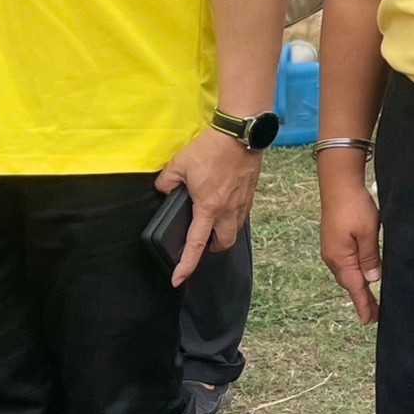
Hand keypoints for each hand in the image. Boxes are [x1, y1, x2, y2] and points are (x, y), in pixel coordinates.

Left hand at [154, 128, 261, 286]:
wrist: (242, 133)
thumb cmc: (211, 149)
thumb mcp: (179, 164)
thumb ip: (166, 181)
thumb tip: (163, 189)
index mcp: (208, 207)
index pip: (196, 244)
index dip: (186, 265)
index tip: (178, 279)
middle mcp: (228, 210)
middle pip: (223, 244)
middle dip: (212, 249)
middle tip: (201, 242)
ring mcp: (242, 202)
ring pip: (235, 230)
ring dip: (223, 233)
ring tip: (212, 224)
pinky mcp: (251, 191)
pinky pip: (242, 213)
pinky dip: (232, 217)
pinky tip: (225, 204)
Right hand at [318, 161, 381, 322]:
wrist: (338, 183)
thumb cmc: (354, 206)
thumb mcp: (367, 232)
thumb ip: (370, 257)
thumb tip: (372, 279)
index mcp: (341, 258)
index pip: (355, 288)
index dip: (364, 305)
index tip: (370, 320)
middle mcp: (333, 257)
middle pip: (350, 283)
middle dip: (362, 298)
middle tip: (374, 314)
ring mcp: (332, 249)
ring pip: (347, 273)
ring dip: (358, 286)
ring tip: (370, 298)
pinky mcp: (334, 241)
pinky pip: (345, 263)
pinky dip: (355, 272)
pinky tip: (362, 273)